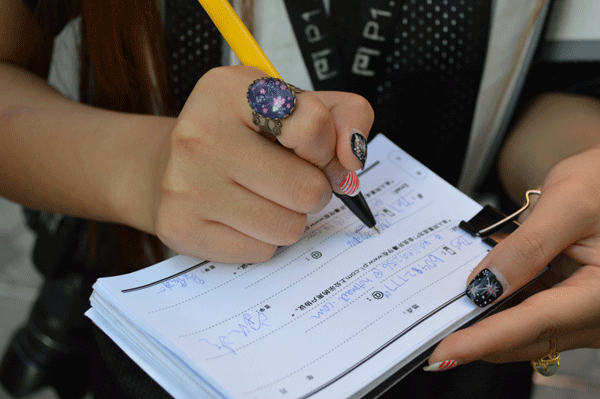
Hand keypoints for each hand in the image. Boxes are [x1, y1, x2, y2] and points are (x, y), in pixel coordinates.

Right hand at [150, 66, 372, 262]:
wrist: (177, 164)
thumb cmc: (249, 135)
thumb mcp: (300, 106)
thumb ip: (347, 118)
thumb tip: (351, 160)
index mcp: (230, 89)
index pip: (313, 126)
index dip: (324, 147)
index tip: (308, 147)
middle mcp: (200, 134)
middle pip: (307, 189)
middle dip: (311, 189)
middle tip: (288, 178)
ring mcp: (185, 184)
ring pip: (288, 227)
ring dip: (289, 217)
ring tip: (262, 195)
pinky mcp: (180, 228)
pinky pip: (261, 251)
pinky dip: (262, 238)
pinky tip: (240, 215)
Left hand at [426, 145, 599, 369]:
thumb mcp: (568, 203)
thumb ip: (527, 247)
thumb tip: (484, 286)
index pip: (536, 323)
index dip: (485, 340)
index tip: (443, 352)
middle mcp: (596, 314)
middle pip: (526, 337)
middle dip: (475, 336)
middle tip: (427, 333)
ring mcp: (582, 314)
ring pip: (522, 332)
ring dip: (482, 322)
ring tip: (442, 311)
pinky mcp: (567, 307)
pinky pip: (526, 316)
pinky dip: (497, 307)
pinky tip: (472, 295)